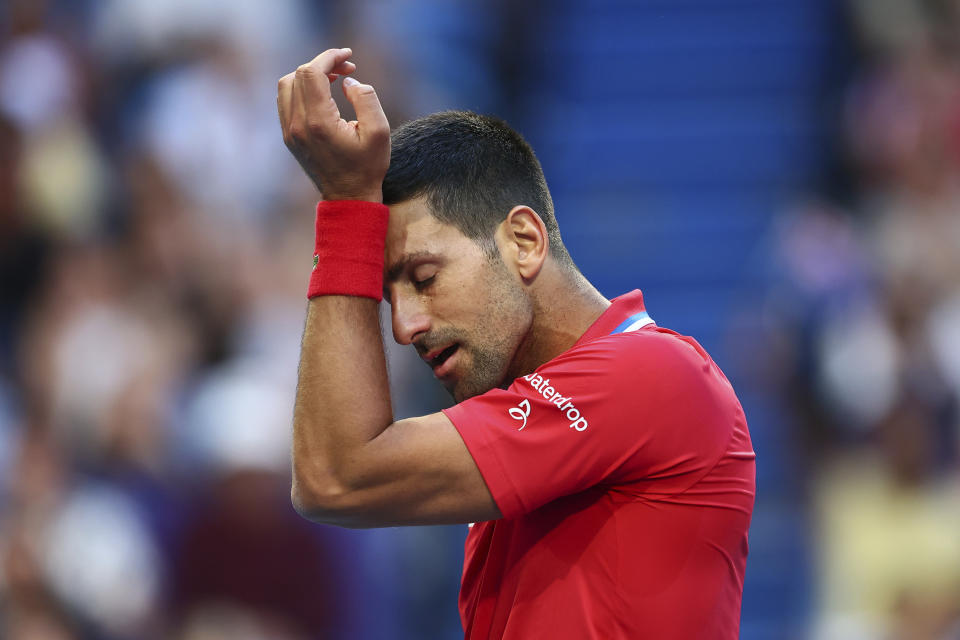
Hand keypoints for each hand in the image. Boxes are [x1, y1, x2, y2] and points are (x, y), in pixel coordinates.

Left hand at [278, 48, 389, 201]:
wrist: (348, 198)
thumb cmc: (367, 167)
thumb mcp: (379, 132)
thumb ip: (366, 98)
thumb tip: (348, 81)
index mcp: (319, 122)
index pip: (311, 73)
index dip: (329, 57)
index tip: (348, 57)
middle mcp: (298, 124)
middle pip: (298, 74)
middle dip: (323, 64)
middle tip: (348, 69)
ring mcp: (290, 131)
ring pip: (287, 85)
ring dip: (309, 75)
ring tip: (334, 79)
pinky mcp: (289, 136)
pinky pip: (286, 100)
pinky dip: (301, 88)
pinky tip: (322, 93)